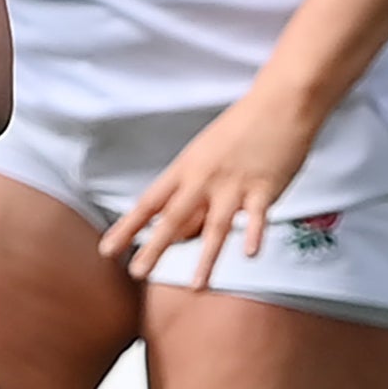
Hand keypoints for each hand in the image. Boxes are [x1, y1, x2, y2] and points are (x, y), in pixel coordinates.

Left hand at [103, 84, 329, 286]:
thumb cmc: (240, 129)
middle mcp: (205, 178)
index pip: (149, 203)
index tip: (108, 250)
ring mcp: (234, 184)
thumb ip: (192, 192)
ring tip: (196, 286)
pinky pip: (257, 216)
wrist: (279, 102)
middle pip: (175, 217)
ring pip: (216, 225)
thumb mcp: (205, 155)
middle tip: (137, 273)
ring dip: (206, 258)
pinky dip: (253, 234)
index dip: (128, 227)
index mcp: (186, 168)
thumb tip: (178, 231)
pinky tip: (249, 254)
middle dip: (155, 247)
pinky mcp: (265, 187)